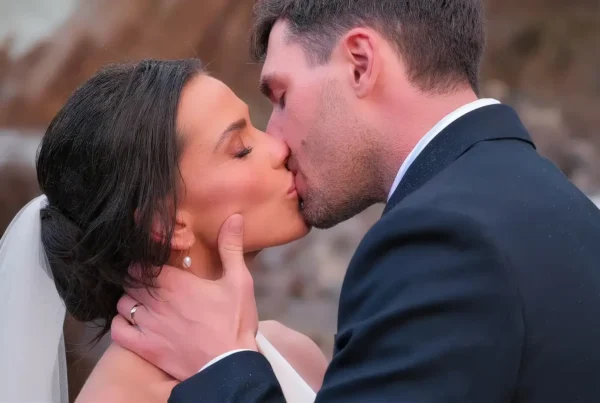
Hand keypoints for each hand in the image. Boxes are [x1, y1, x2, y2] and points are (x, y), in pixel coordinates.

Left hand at [110, 214, 258, 380]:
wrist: (230, 365)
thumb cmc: (235, 322)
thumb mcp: (239, 281)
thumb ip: (231, 248)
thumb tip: (234, 218)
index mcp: (175, 283)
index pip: (142, 262)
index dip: (144, 261)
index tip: (154, 263)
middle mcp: (155, 301)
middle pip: (129, 280)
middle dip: (136, 278)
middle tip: (150, 281)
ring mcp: (147, 325)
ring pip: (121, 303)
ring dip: (129, 299)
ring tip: (142, 300)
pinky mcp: (144, 347)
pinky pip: (118, 330)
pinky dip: (120, 324)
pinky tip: (132, 322)